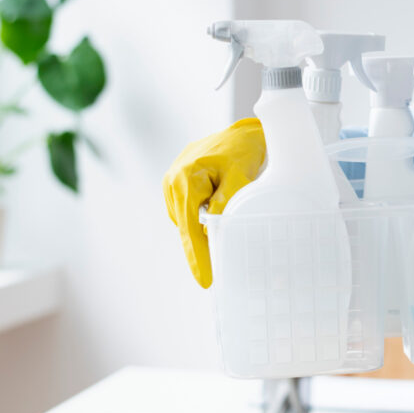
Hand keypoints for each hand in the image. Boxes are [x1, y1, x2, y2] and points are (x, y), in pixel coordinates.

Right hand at [163, 117, 265, 286]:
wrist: (240, 133)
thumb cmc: (242, 151)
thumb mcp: (239, 176)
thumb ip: (226, 201)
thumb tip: (213, 228)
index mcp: (186, 178)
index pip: (191, 226)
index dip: (197, 255)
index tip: (205, 279)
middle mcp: (173, 181)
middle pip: (184, 227)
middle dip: (197, 251)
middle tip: (208, 278)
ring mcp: (171, 182)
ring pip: (184, 221)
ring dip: (198, 231)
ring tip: (220, 224)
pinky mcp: (175, 184)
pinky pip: (185, 211)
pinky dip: (197, 220)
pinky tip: (211, 216)